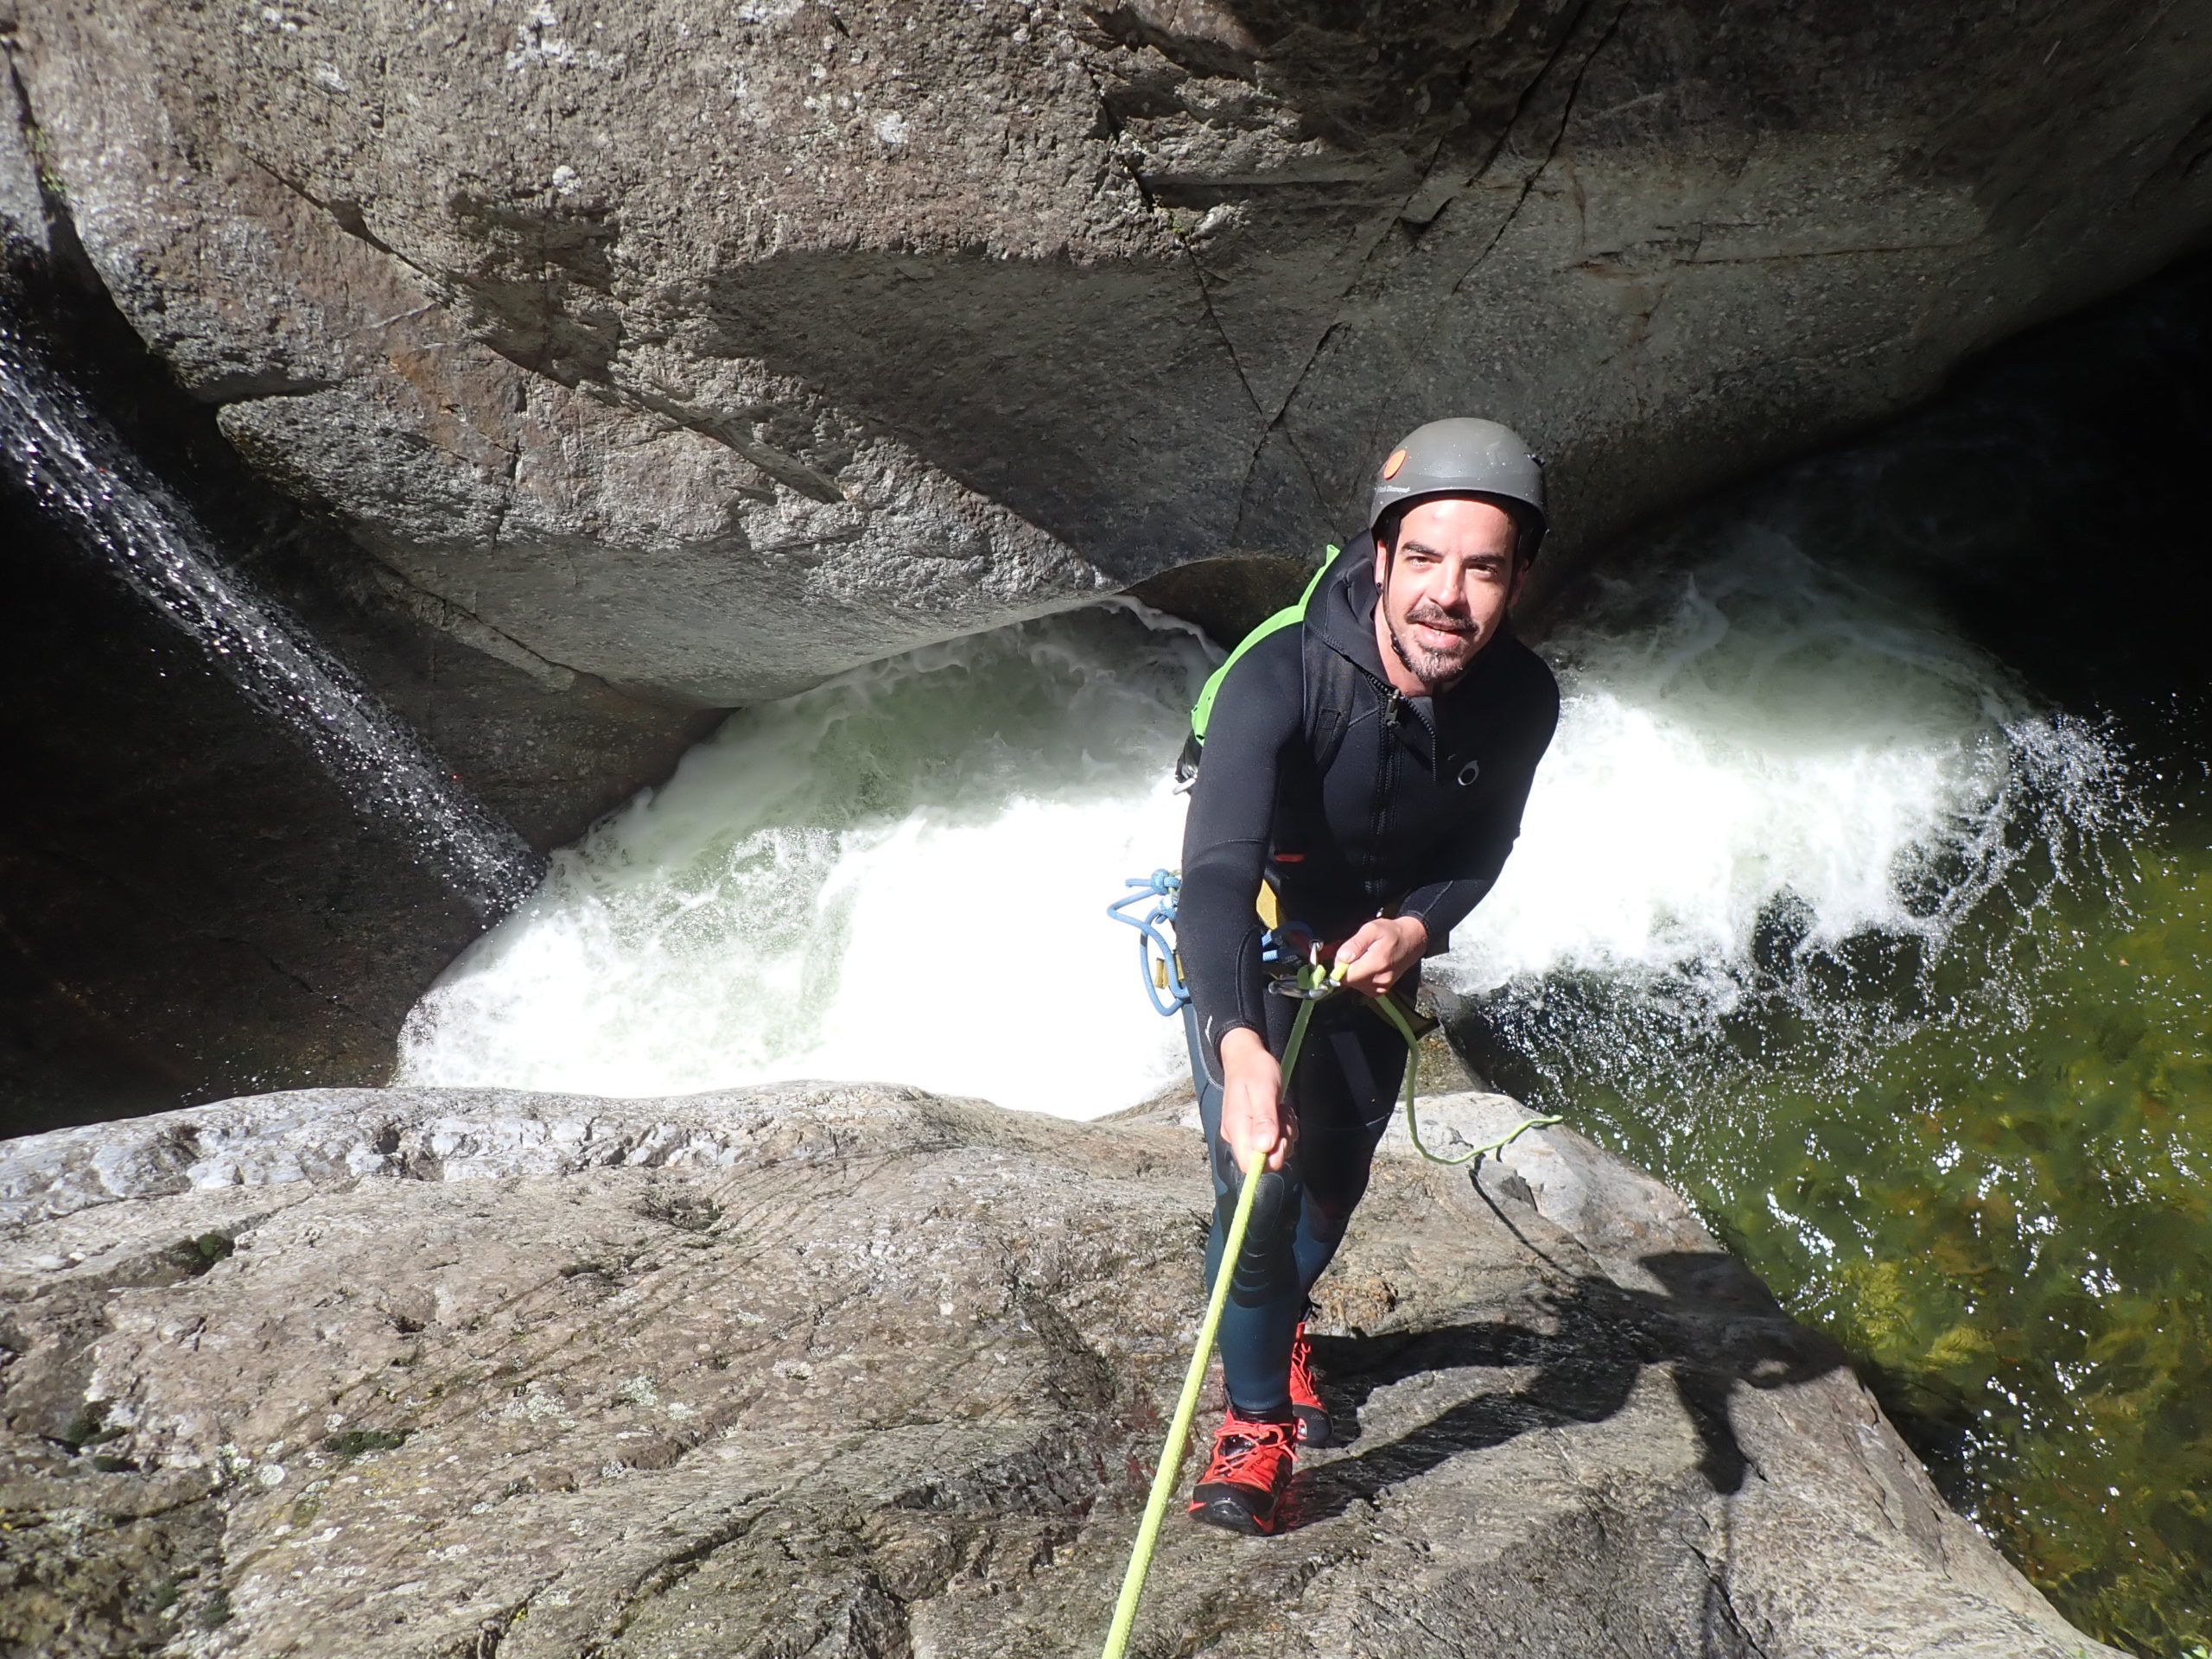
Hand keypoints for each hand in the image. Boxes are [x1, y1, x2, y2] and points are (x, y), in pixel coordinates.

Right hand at [1218, 1026, 1290, 1172]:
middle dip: (1282, 1143)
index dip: (1269, 1159)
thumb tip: (1264, 1148)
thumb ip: (1264, 1120)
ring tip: (1281, 1109)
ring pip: (1272, 1150)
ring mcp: (1244, 1133)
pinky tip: (1279, 1111)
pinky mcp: (1252, 1129)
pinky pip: (1273, 1140)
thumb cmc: (1255, 1069)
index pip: (1249, 1165)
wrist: (1245, 1055)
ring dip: (1285, 1133)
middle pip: (1264, 1160)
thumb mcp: (1264, 1090)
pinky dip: (1282, 1128)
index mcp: (1236, 1128)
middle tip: (1283, 1116)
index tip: (1280, 1138)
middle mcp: (1236, 1135)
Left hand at [1333, 915, 1427, 995]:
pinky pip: (1361, 987)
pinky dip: (1360, 977)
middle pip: (1348, 981)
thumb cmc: (1392, 932)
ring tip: (1364, 957)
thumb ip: (1355, 943)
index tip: (1346, 953)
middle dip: (1346, 967)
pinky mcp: (1381, 991)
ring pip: (1354, 984)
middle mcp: (1380, 980)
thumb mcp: (1372, 929)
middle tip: (1357, 952)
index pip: (1345, 976)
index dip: (1340, 964)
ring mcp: (1381, 987)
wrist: (1412, 941)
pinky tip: (1368, 966)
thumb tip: (1342, 958)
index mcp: (1376, 964)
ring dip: (1354, 972)